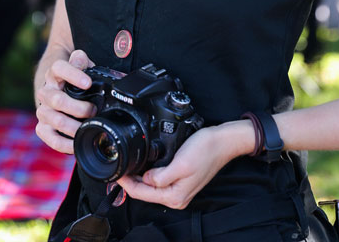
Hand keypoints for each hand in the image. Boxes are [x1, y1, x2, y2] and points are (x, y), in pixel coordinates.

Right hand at [35, 49, 95, 153]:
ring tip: (88, 127)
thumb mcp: (80, 66)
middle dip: (79, 108)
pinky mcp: (43, 128)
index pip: (59, 68)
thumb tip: (81, 60)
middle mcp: (46, 91)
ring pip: (55, 120)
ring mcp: (43, 110)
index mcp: (55, 73)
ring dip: (74, 126)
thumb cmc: (75, 78)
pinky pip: (51, 139)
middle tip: (93, 110)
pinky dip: (66, 144)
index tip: (88, 83)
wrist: (59, 91)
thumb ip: (81, 61)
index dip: (73, 74)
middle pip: (57, 100)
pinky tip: (78, 143)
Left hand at [118, 119, 253, 209]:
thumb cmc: (206, 150)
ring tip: (127, 168)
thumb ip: (161, 176)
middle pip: (146, 193)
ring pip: (152, 187)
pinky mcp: (182, 180)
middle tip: (118, 170)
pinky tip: (145, 167)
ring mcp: (180, 189)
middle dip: (130, 182)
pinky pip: (160, 181)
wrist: (222, 142)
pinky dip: (150, 175)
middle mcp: (177, 196)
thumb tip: (146, 179)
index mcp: (175, 196)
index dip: (126, 184)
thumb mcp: (181, 163)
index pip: (142, 194)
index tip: (116, 174)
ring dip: (139, 178)